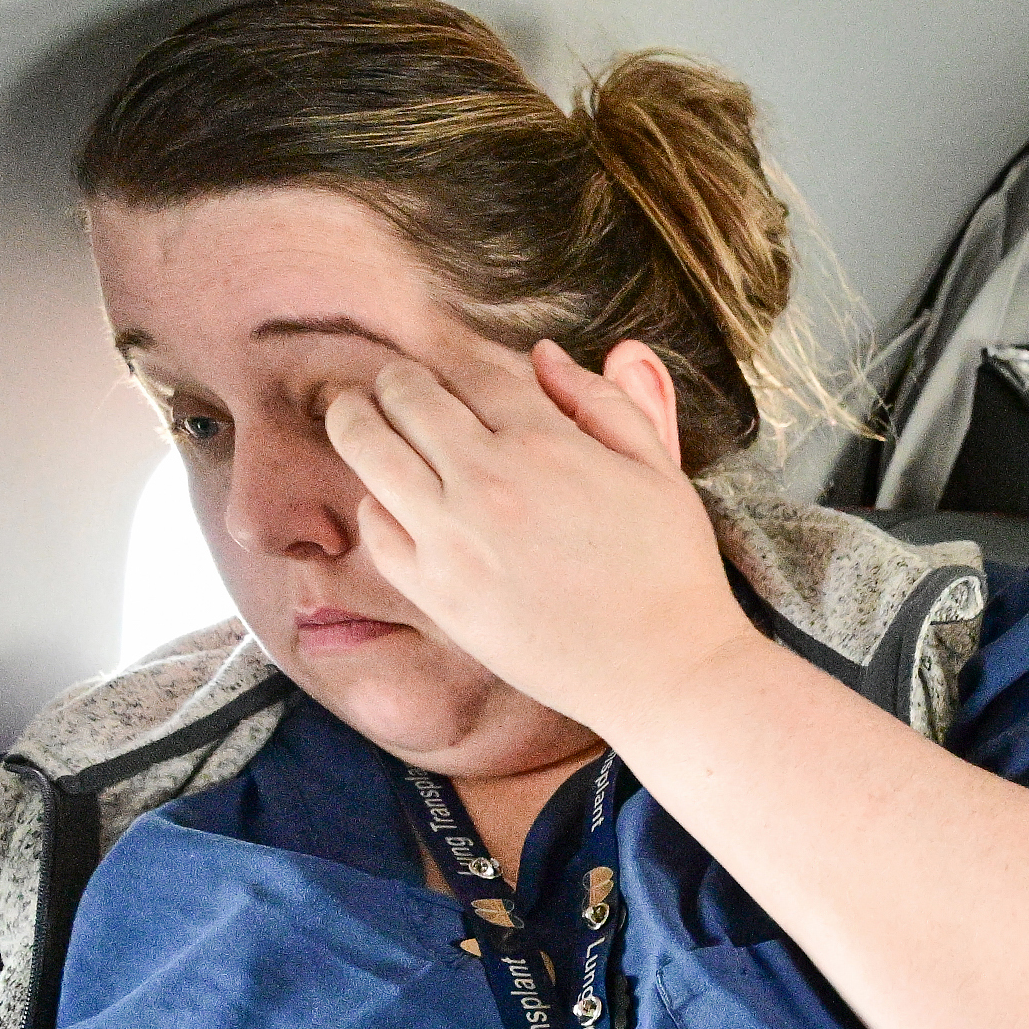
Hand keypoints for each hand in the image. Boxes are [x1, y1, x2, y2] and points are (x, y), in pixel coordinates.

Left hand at [324, 337, 759, 726]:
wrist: (664, 672)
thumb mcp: (659, 470)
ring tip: (356, 415)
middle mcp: (488, 483)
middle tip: (393, 383)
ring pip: (368, 449)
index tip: (446, 360)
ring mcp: (454, 539)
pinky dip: (372, 501)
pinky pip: (375, 528)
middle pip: (407, 397)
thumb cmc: (673, 571)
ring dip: (356, 420)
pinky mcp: (436, 592)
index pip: (472, 369)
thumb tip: (543, 355)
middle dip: (396, 379)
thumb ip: (605, 402)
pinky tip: (387, 496)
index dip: (454, 355)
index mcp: (547, 444)